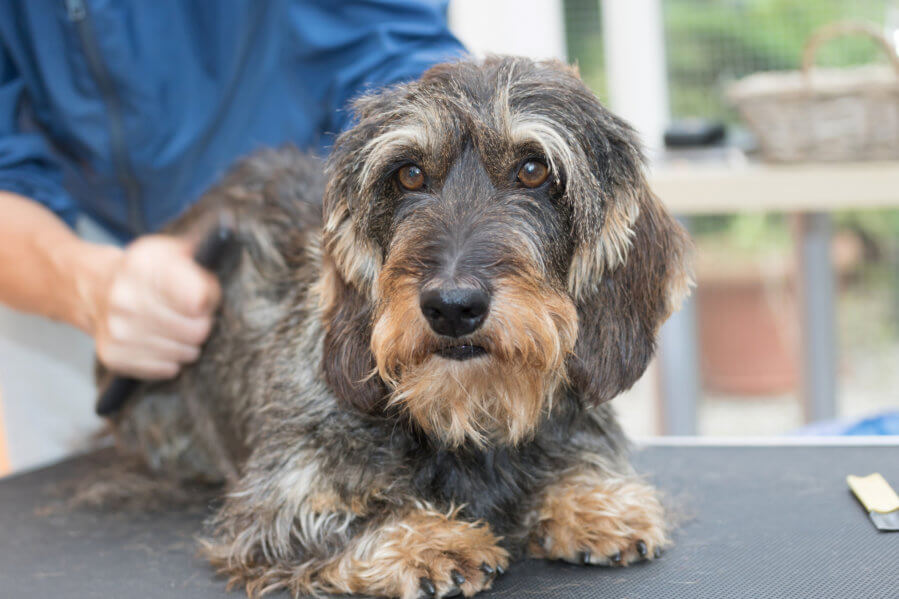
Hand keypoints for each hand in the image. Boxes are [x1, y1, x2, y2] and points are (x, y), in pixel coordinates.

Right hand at [89, 235, 221, 378]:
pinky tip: (161, 342)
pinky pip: (166, 369)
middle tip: (191, 315)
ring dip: (188, 344)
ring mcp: (117, 330)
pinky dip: (171, 360)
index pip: (199, 300)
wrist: (93, 287)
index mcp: (142, 267)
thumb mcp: (170, 251)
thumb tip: (224, 246)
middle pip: (196, 330)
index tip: (202, 296)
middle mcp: (125, 299)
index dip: (209, 299)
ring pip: (184, 353)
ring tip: (175, 328)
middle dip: (202, 323)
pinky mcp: (113, 356)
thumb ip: (200, 257)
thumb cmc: (145, 271)